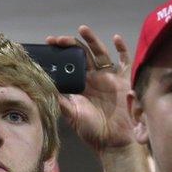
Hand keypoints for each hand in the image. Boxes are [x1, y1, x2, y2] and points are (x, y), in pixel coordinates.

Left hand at [46, 25, 135, 153]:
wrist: (114, 142)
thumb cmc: (93, 132)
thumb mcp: (73, 116)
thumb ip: (62, 102)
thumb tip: (45, 89)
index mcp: (82, 85)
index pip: (69, 65)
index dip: (60, 56)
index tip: (48, 48)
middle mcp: (95, 79)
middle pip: (82, 55)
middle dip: (70, 44)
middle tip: (57, 40)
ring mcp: (111, 78)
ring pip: (101, 53)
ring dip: (92, 40)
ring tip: (82, 29)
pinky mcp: (125, 81)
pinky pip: (125, 61)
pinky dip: (122, 49)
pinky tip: (115, 38)